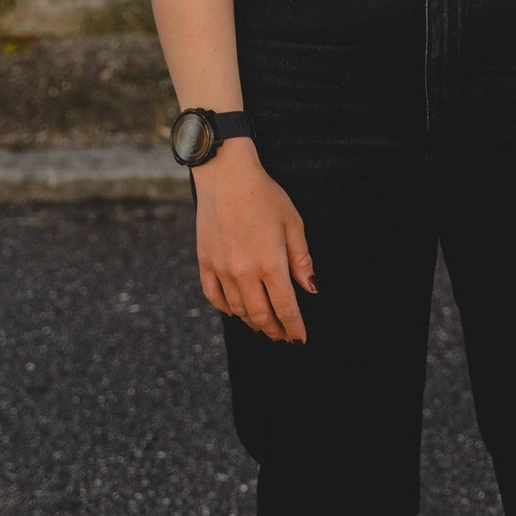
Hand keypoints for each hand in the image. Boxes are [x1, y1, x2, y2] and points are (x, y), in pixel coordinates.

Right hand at [194, 140, 316, 343]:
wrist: (226, 176)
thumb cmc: (265, 196)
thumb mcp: (293, 224)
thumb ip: (302, 260)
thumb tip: (311, 289)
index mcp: (270, 263)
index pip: (285, 308)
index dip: (294, 328)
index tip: (300, 339)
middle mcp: (244, 272)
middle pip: (261, 316)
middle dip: (275, 330)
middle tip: (283, 336)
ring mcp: (221, 270)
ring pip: (238, 310)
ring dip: (253, 322)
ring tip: (264, 325)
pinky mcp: (205, 263)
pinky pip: (215, 297)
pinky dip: (227, 309)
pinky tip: (237, 311)